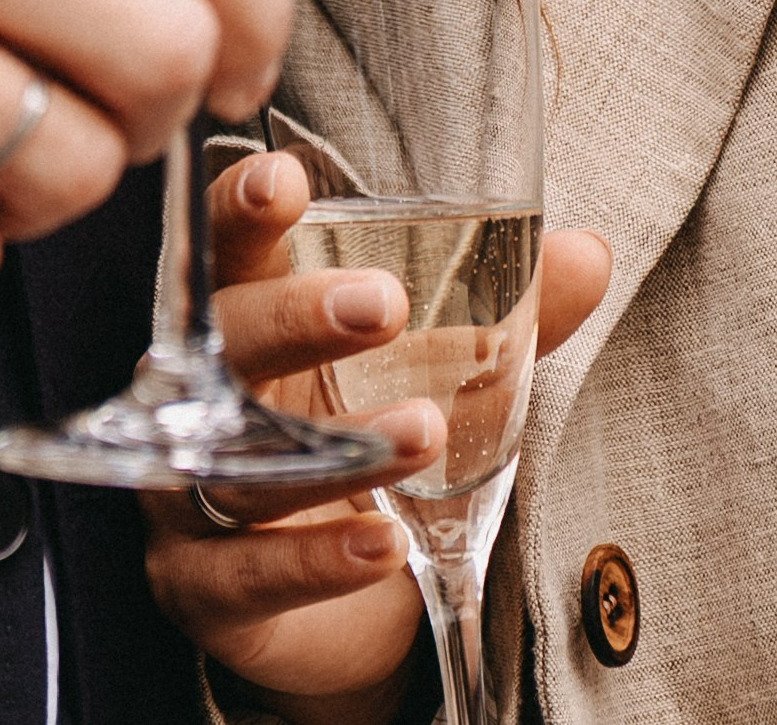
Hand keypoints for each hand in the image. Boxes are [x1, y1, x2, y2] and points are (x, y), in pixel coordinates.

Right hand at [144, 157, 609, 724]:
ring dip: (340, 448)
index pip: (226, 248)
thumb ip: (505, 317)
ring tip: (426, 431)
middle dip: (295, 317)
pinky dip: (319, 559)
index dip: (241, 209)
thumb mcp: (437, 374)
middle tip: (383, 304)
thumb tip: (589, 255)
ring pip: (245, 463)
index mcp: (247, 317)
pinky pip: (251, 574)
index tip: (285, 180)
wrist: (333, 596)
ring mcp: (188, 495)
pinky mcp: (204, 589)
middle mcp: (199, 398)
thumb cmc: (365, 437)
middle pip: (224, 341)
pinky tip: (383, 544)